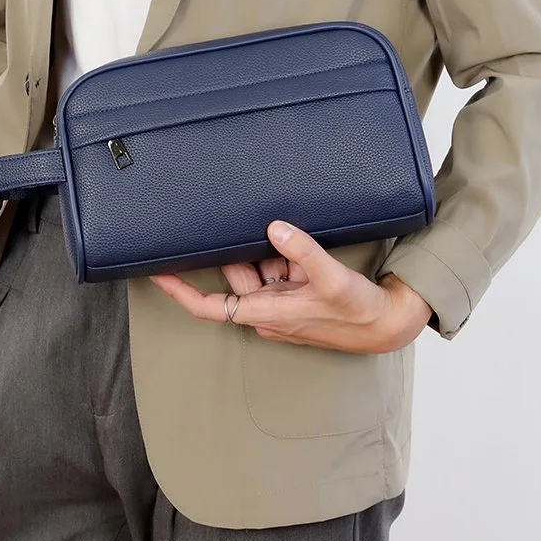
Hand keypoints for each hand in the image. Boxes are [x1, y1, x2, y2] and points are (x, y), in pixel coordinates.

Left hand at [149, 220, 432, 353]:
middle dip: (235, 248)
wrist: (385, 323)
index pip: (209, 306)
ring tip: (272, 226)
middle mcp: (266, 309)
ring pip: (257, 265)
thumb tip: (273, 226)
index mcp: (265, 311)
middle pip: (235, 274)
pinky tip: (289, 235)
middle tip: (227, 218)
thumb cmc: (356, 311)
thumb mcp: (331, 278)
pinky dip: (282, 252)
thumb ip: (302, 250)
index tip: (156, 272)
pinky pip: (276, 266)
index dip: (179, 290)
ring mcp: (280, 300)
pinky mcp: (294, 293)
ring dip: (266, 248)